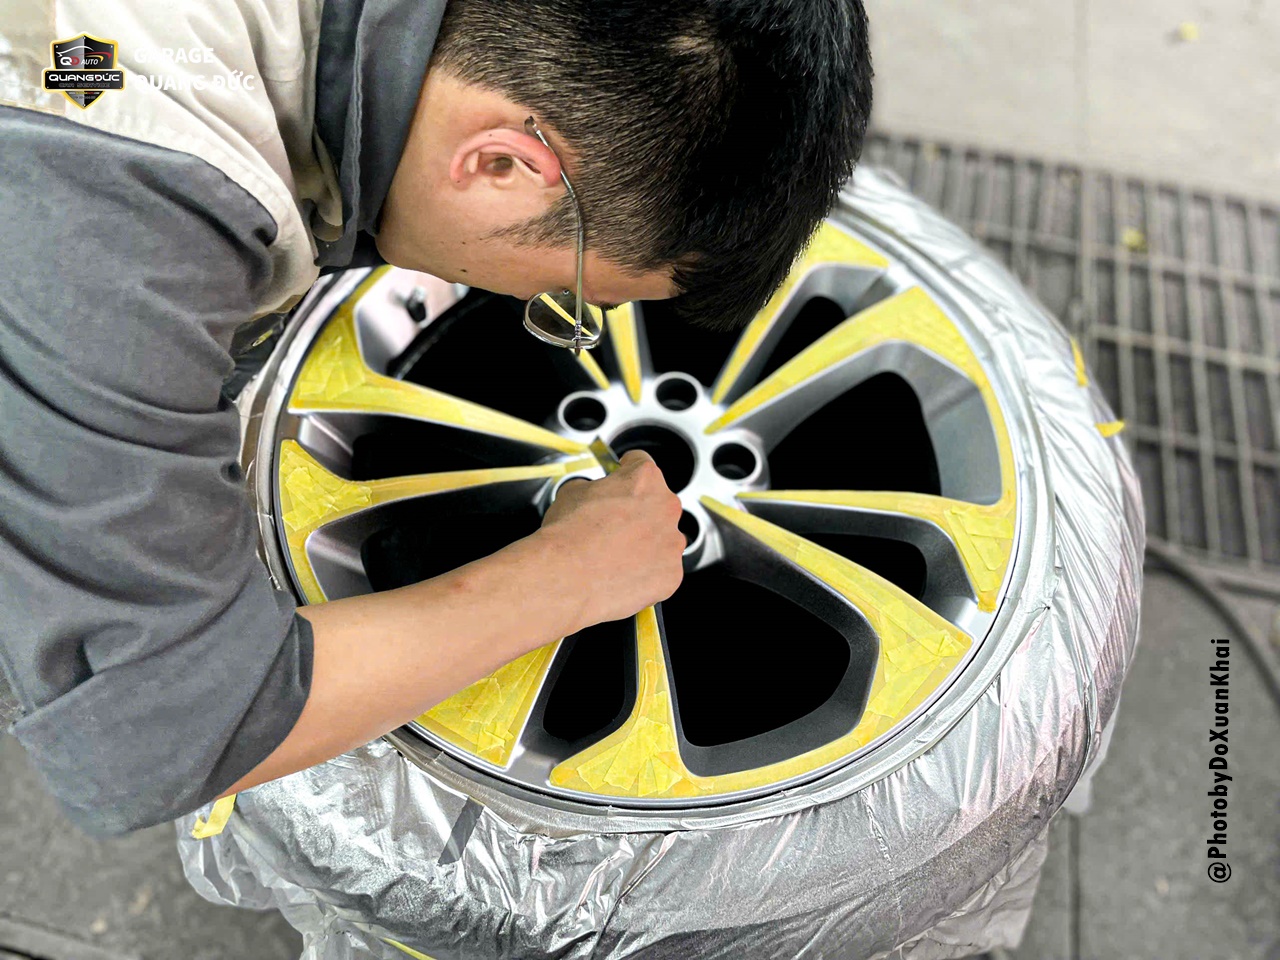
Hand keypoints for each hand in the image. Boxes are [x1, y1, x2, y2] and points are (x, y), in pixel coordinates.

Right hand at [538, 450, 685, 628]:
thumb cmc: (567, 535)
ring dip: (645, 543)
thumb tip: (592, 493)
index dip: (624, 472)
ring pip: (663, 539)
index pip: (640, 464)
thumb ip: (592, 488)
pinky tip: (622, 574)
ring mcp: (672, 544)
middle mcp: (667, 507)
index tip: (621, 480)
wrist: (565, 577)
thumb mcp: (571, 492)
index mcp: (645, 479)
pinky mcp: (671, 575)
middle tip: (612, 527)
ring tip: (616, 556)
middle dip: (637, 513)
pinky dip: (646, 572)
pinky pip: (662, 570)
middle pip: (657, 504)